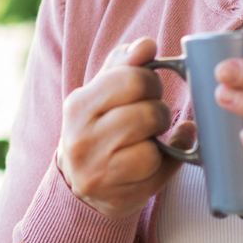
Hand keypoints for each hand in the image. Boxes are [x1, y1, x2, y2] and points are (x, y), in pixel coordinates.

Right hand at [57, 37, 190, 219]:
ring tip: (149, 138)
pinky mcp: (116, 197)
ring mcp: (97, 172)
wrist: (79, 182)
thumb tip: (146, 45)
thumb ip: (124, 65)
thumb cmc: (98, 128)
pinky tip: (151, 160)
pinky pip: (158, 172)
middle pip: (147, 114)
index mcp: (78, 105)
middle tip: (152, 115)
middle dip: (159, 111)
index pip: (131, 79)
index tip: (148, 89)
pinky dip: (164, 163)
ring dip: (160, 140)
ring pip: (152, 147)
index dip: (151, 81)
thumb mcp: (103, 92)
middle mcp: (82, 139)